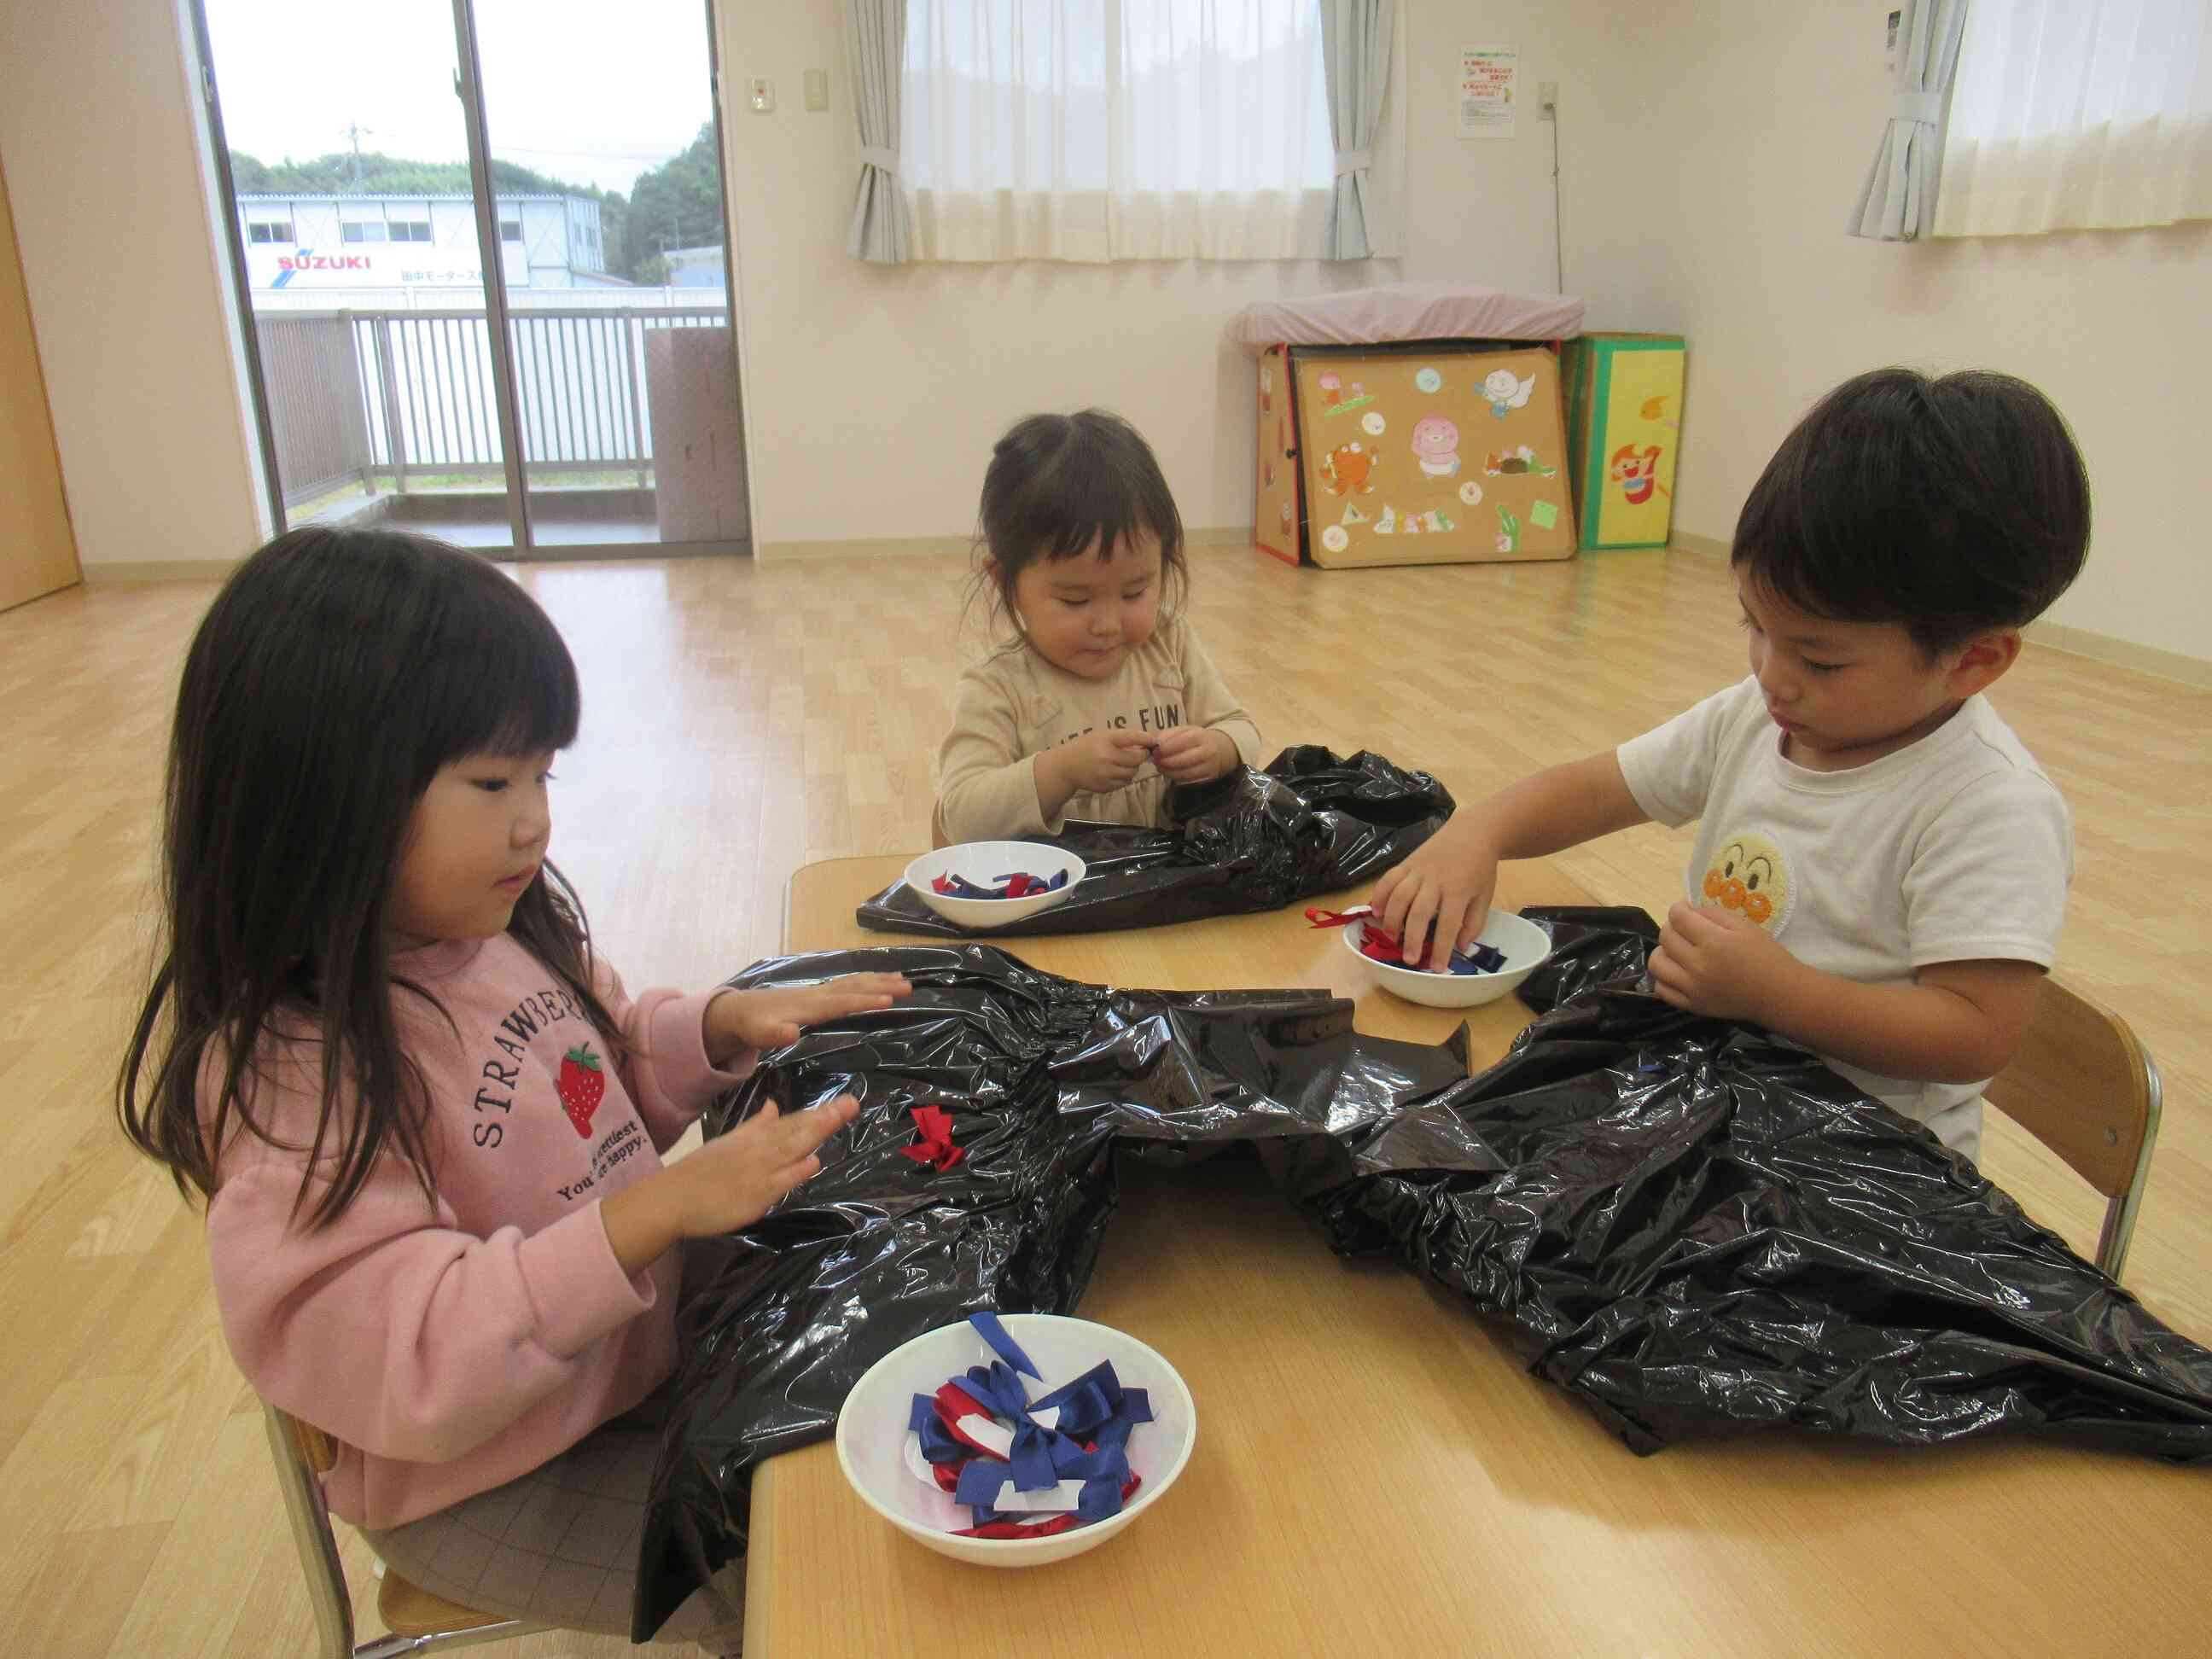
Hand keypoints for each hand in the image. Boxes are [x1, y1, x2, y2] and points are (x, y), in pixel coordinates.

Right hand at [600, 1095, 858, 1271]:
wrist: (671, 1198)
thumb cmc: (700, 1173)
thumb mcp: (729, 1142)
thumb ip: (755, 1126)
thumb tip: (774, 1106)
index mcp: (752, 1137)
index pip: (791, 1123)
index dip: (818, 1113)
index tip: (845, 1102)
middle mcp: (758, 1150)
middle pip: (796, 1131)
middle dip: (825, 1118)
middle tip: (852, 1104)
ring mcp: (756, 1173)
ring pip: (791, 1151)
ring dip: (815, 1135)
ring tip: (838, 1119)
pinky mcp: (753, 1197)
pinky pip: (778, 1183)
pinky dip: (795, 1172)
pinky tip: (812, 1162)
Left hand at [705, 972, 911, 1062]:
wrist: (738, 1010)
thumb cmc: (751, 1025)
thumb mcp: (758, 1034)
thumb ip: (773, 1034)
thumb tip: (791, 1033)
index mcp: (809, 1006)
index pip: (842, 1002)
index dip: (865, 1001)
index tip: (889, 1000)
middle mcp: (818, 995)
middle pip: (854, 987)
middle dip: (881, 986)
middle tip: (909, 986)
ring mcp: (818, 992)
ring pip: (854, 983)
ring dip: (878, 981)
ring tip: (903, 980)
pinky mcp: (817, 994)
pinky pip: (847, 984)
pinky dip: (865, 981)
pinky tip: (876, 981)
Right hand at [1047, 727, 1157, 796]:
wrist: (1065, 768)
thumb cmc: (1084, 748)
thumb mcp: (1100, 736)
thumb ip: (1121, 738)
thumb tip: (1145, 744)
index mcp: (1105, 740)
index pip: (1131, 737)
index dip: (1146, 739)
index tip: (1153, 741)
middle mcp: (1107, 757)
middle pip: (1137, 759)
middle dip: (1140, 756)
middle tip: (1138, 753)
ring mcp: (1106, 774)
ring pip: (1133, 772)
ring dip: (1133, 768)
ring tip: (1123, 762)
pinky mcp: (1106, 787)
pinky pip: (1125, 782)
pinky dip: (1125, 777)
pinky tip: (1115, 772)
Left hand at [1152, 725, 1237, 784]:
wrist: (1222, 749)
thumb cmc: (1199, 738)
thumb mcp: (1186, 730)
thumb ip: (1169, 734)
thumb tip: (1155, 743)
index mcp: (1201, 736)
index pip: (1182, 742)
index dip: (1167, 748)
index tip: (1155, 751)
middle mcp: (1207, 752)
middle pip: (1184, 760)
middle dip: (1166, 762)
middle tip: (1155, 761)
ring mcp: (1210, 766)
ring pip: (1186, 773)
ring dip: (1169, 772)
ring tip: (1159, 767)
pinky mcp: (1209, 777)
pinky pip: (1189, 780)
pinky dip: (1176, 777)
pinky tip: (1169, 772)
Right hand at [1370, 811, 1502, 969]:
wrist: (1472, 832)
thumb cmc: (1480, 868)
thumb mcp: (1484, 896)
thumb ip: (1474, 923)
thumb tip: (1460, 946)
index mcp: (1459, 891)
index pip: (1448, 925)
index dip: (1441, 948)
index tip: (1436, 968)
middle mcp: (1436, 881)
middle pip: (1419, 912)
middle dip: (1411, 938)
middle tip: (1408, 960)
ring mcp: (1418, 870)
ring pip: (1399, 896)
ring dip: (1392, 920)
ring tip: (1391, 938)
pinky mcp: (1407, 862)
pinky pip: (1389, 879)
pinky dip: (1380, 895)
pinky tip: (1377, 911)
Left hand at [1649, 902, 1793, 1022]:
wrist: (1779, 995)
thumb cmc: (1766, 956)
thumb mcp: (1744, 925)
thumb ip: (1712, 913)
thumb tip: (1687, 910)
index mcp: (1714, 943)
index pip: (1677, 918)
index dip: (1678, 908)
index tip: (1686, 909)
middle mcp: (1698, 966)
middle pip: (1665, 937)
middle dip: (1672, 927)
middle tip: (1686, 928)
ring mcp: (1692, 989)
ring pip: (1656, 963)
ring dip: (1663, 951)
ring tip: (1679, 950)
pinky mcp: (1691, 1006)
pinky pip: (1661, 989)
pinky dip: (1664, 977)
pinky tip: (1678, 970)